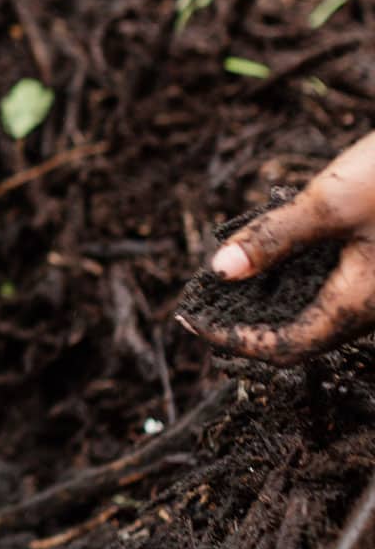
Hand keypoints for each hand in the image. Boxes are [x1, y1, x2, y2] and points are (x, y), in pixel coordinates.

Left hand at [179, 133, 374, 363]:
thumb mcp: (331, 201)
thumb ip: (274, 237)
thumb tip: (221, 269)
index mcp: (360, 304)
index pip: (287, 346)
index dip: (234, 340)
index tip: (191, 321)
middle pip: (305, 337)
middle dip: (250, 326)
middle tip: (203, 308)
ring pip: (322, 314)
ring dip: (273, 304)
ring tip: (230, 283)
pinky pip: (337, 291)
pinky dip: (299, 282)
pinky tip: (275, 256)